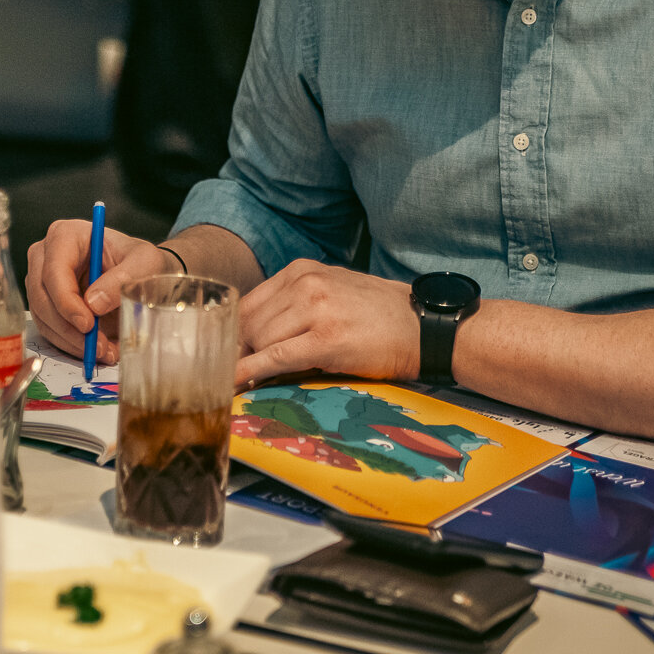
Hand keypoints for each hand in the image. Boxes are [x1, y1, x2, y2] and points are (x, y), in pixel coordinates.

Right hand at [26, 220, 179, 363]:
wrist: (140, 274)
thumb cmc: (140, 261)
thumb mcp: (145, 263)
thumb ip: (122, 279)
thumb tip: (94, 303)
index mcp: (65, 235)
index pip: (54, 270)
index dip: (67, 301)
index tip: (87, 324)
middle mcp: (46, 255)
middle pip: (42, 296)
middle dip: (68, 327)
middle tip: (96, 346)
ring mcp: (42, 279)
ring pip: (43, 316)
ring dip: (70, 340)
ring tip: (101, 350)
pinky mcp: (46, 302)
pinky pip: (49, 328)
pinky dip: (70, 344)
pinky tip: (94, 349)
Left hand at [235, 260, 417, 387]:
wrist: (423, 327)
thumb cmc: (379, 315)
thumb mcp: (332, 292)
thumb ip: (295, 302)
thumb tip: (255, 333)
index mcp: (303, 270)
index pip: (250, 302)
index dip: (236, 333)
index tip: (231, 353)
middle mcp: (305, 283)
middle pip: (249, 323)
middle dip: (242, 351)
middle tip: (242, 372)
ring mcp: (316, 309)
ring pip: (260, 340)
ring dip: (255, 362)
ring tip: (255, 379)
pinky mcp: (326, 339)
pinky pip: (276, 358)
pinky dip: (251, 372)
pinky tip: (235, 383)